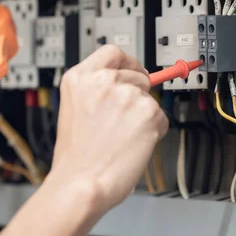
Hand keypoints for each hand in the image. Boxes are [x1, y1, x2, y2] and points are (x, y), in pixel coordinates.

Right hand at [50, 45, 168, 212]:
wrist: (81, 183)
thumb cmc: (75, 157)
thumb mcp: (74, 110)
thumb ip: (95, 91)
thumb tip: (123, 85)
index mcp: (79, 78)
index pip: (112, 52)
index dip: (127, 63)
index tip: (134, 71)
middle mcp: (103, 80)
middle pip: (137, 73)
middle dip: (138, 94)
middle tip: (126, 119)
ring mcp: (126, 94)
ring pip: (150, 99)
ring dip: (143, 116)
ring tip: (122, 138)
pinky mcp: (148, 112)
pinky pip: (161, 118)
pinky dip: (153, 132)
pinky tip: (133, 145)